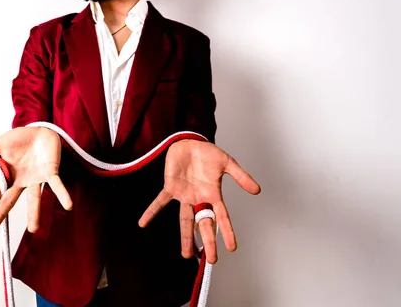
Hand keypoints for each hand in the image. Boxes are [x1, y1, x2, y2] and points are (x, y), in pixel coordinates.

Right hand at [0, 126, 71, 233]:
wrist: (41, 130)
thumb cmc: (19, 139)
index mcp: (8, 175)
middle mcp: (21, 181)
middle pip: (10, 199)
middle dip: (1, 213)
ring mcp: (36, 179)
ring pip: (35, 198)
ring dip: (35, 213)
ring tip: (34, 229)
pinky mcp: (51, 172)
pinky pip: (57, 185)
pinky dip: (62, 195)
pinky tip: (68, 206)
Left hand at [138, 139, 260, 263]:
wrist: (190, 141)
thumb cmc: (208, 153)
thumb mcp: (228, 163)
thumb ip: (241, 177)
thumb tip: (257, 191)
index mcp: (213, 194)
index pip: (222, 217)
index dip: (227, 232)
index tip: (232, 248)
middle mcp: (199, 199)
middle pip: (204, 224)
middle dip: (208, 242)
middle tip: (212, 260)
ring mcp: (184, 195)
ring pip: (185, 220)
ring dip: (185, 237)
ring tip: (186, 255)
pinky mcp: (171, 188)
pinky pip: (160, 202)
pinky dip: (151, 211)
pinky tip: (143, 223)